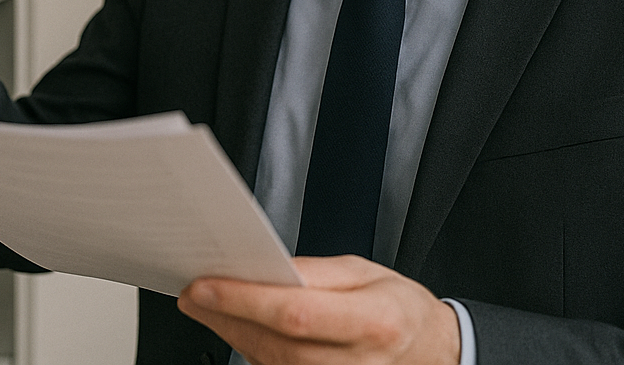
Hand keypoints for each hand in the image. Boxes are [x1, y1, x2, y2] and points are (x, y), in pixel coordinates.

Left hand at [177, 256, 460, 364]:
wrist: (431, 353)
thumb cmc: (399, 310)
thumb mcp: (365, 272)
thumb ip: (315, 272)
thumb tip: (265, 268)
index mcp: (374, 322)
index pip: (295, 314)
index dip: (243, 300)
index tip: (204, 285)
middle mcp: (357, 363)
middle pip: (275, 344)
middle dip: (226, 317)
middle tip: (193, 293)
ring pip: (271, 364)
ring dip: (232, 334)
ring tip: (207, 306)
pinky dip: (252, 351)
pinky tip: (237, 329)